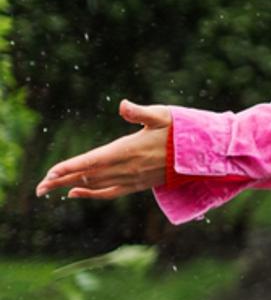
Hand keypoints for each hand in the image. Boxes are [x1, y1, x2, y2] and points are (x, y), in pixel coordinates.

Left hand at [34, 100, 172, 199]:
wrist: (202, 155)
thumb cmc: (182, 131)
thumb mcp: (163, 115)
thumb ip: (140, 112)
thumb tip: (123, 105)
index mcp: (129, 150)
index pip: (92, 161)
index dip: (70, 167)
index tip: (50, 173)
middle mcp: (127, 168)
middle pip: (88, 176)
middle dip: (61, 181)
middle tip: (39, 188)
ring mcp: (132, 178)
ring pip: (95, 185)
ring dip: (70, 187)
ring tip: (49, 189)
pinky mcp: (138, 185)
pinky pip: (109, 193)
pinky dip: (91, 194)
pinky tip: (75, 193)